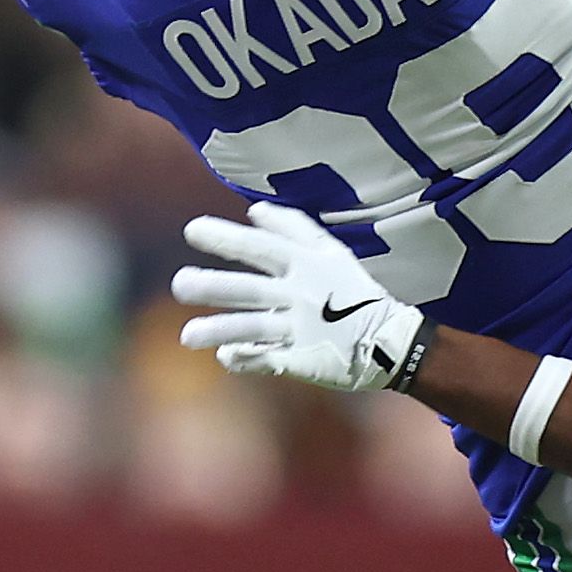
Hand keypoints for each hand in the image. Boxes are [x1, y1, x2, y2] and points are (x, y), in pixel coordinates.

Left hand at [175, 204, 428, 392]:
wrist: (392, 340)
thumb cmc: (354, 292)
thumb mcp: (331, 252)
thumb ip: (292, 228)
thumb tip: (253, 210)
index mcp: (306, 265)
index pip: (261, 247)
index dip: (228, 238)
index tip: (192, 231)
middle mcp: (301, 295)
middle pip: (250, 289)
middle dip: (214, 286)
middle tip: (179, 284)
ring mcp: (301, 329)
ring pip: (253, 328)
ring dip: (219, 330)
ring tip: (186, 335)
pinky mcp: (304, 360)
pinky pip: (267, 360)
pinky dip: (245, 358)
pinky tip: (224, 356)